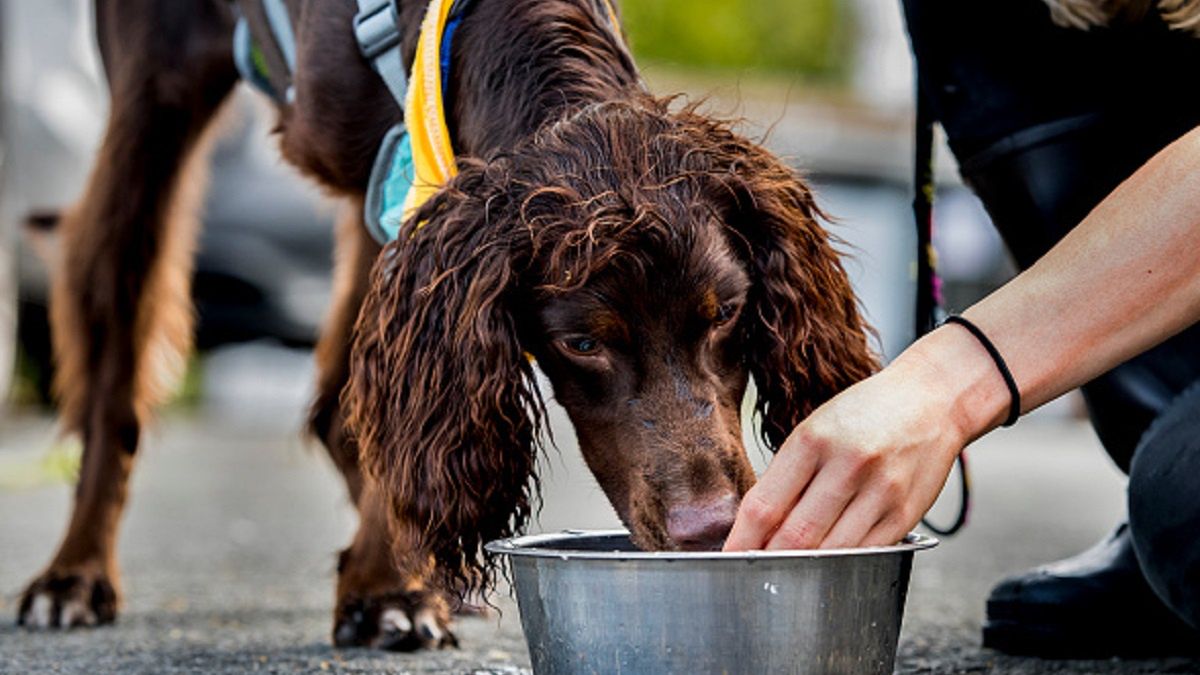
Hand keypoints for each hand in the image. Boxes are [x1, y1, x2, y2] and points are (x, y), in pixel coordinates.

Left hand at [724, 326, 1006, 550]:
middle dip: (768, 562)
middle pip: (795, 536)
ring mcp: (880, 492)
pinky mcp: (905, 515)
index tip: (728, 558)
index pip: (765, 505)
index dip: (741, 541)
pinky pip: (864, 555)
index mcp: (813, 440)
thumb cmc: (865, 413)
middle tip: (751, 574)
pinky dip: (840, 566)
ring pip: (830, 553)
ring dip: (803, 570)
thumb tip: (755, 526)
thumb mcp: (815, 428)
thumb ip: (787, 475)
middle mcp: (848, 465)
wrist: (933, 400)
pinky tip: (825, 566)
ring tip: (784, 575)